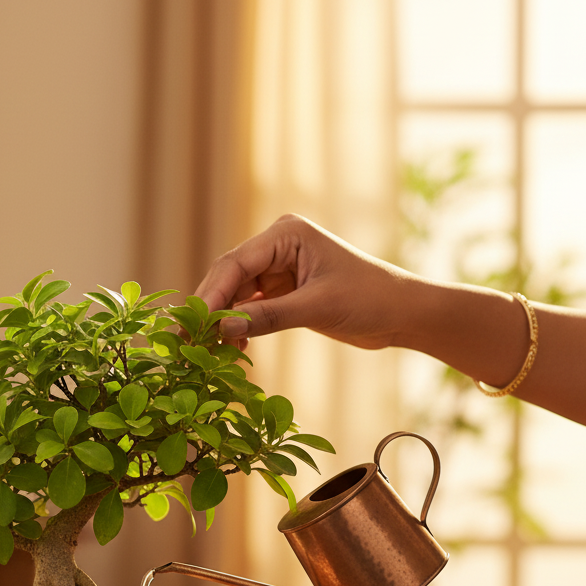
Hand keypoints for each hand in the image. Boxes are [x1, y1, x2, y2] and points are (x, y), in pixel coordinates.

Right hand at [195, 214, 418, 350]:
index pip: (235, 263)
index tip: (191, 326)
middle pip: (228, 277)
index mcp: (287, 234)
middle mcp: (278, 246)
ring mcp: (278, 269)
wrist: (402, 313)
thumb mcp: (317, 308)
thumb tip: (221, 330)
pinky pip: (249, 309)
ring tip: (207, 351)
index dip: (210, 296)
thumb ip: (267, 318)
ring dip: (221, 323)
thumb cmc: (370, 299)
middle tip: (184, 341)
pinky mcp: (282, 291)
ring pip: (234, 295)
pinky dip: (238, 328)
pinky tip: (232, 349)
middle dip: (208, 309)